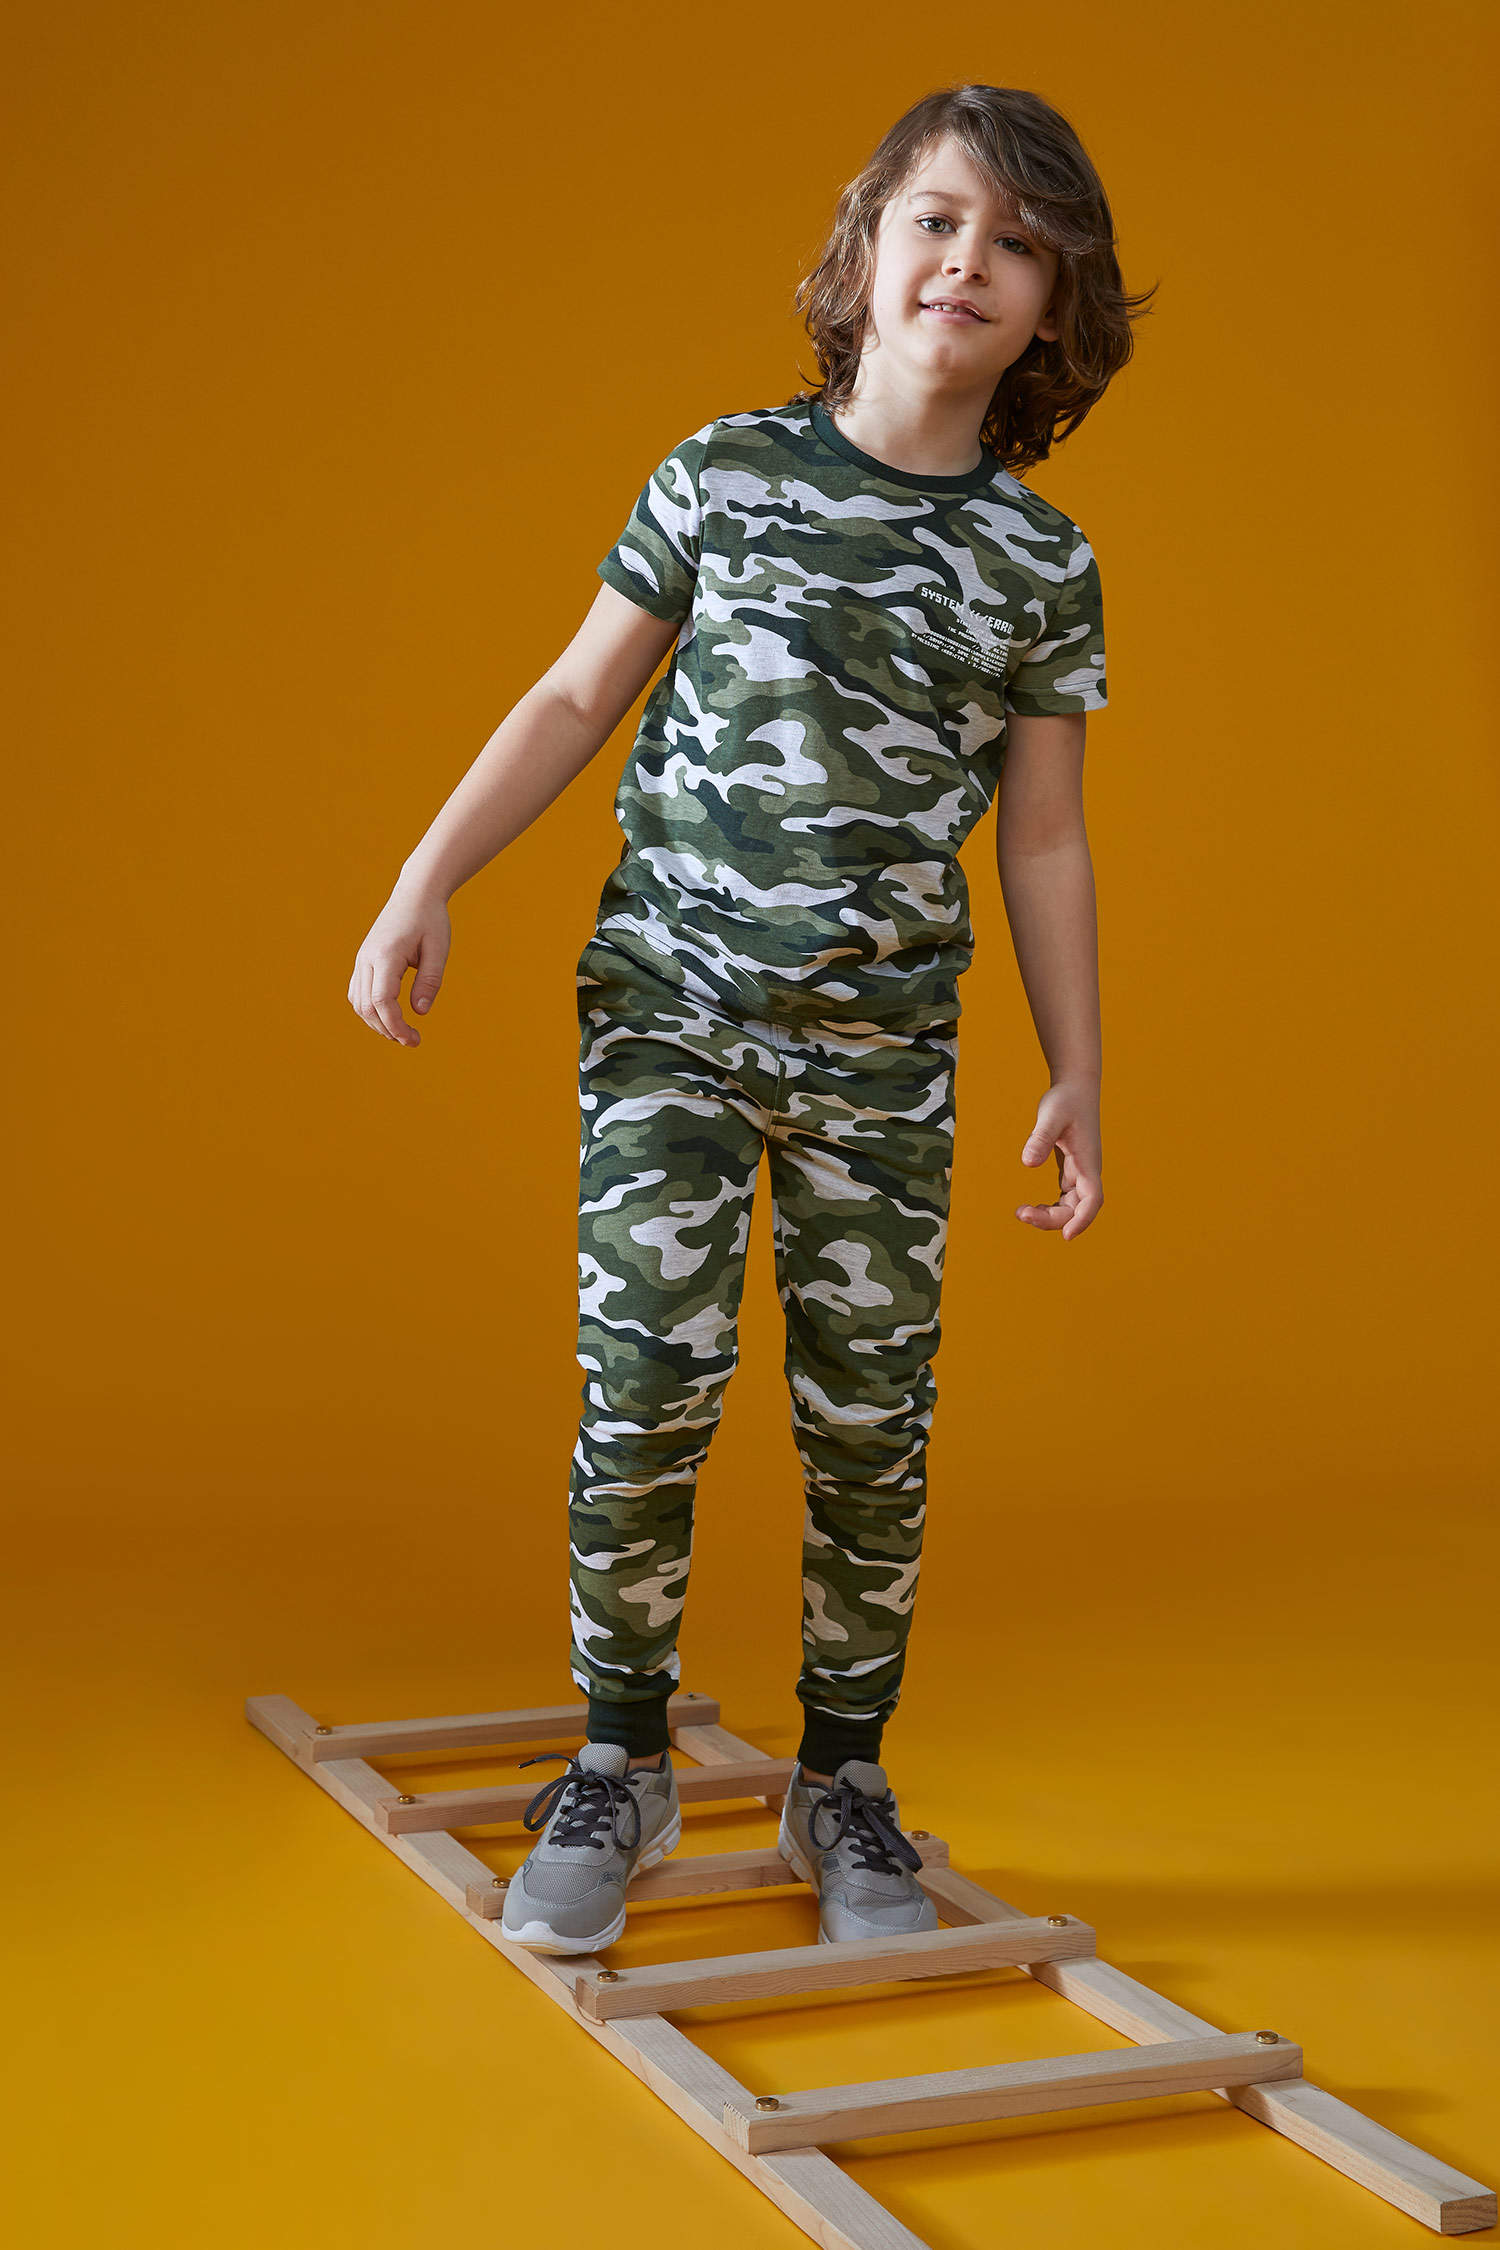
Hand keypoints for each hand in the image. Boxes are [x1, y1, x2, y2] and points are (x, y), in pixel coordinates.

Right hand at [347, 883, 451, 1046]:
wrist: (414, 894)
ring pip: (358, 1003)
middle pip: (366, 1007)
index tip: (413, 1040)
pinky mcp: (362, 962)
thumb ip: (430, 981)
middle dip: (388, 1030)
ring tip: (402, 1033)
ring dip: (377, 1023)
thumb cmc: (430, 920)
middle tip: (412, 1041)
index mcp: (386, 955)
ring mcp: (361, 960)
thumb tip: (420, 1013)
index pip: (382, 1001)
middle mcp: (367, 959)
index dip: (396, 1026)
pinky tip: (389, 1018)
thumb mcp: (438, 950)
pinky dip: (370, 1011)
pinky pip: (357, 993)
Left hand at [1016, 1079, 1101, 1239]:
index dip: (1082, 1219)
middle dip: (1053, 1218)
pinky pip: (1064, 1198)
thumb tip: (1028, 1162)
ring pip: (1071, 1206)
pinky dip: (1051, 1208)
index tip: (1066, 1235)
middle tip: (1021, 1213)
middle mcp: (1088, 1171)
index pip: (1092, 1198)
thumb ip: (1041, 1138)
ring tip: (1022, 1212)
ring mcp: (1080, 1173)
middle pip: (1078, 1208)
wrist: (1075, 1088)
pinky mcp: (1071, 1171)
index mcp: (1088, 1161)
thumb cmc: (1066, 1100)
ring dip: (1050, 1215)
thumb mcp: (1051, 1115)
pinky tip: (1031, 1209)